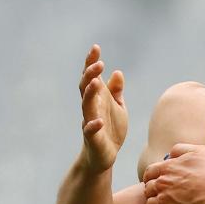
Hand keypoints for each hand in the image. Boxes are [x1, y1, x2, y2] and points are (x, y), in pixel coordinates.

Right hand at [79, 44, 126, 173]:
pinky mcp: (92, 139)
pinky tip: (98, 121)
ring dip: (90, 94)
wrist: (104, 156)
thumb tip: (117, 73)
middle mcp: (91, 108)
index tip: (95, 48)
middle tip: (98, 63)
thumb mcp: (118, 108)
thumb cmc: (110, 130)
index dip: (92, 63)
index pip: (92, 77)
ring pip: (86, 106)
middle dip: (90, 75)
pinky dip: (92, 125)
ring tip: (95, 82)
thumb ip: (116, 91)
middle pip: (86, 88)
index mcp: (97, 99)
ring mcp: (89, 122)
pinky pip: (90, 131)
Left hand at [143, 143, 204, 203]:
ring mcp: (164, 200)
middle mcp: (162, 183)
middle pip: (148, 187)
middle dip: (153, 190)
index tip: (157, 181)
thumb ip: (181, 149)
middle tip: (162, 194)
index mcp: (168, 168)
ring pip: (148, 202)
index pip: (150, 172)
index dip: (152, 177)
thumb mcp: (200, 151)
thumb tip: (170, 154)